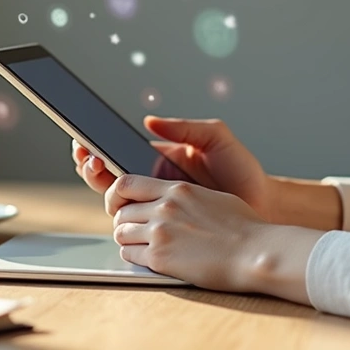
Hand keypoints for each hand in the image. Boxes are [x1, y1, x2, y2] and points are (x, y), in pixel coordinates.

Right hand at [72, 116, 274, 220]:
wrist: (263, 204)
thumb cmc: (242, 171)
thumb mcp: (217, 139)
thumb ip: (185, 127)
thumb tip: (150, 121)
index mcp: (161, 161)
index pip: (122, 154)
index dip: (99, 147)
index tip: (86, 139)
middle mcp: (155, 184)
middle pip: (110, 177)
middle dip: (90, 164)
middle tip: (87, 156)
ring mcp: (158, 207)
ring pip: (116, 200)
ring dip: (98, 184)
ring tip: (94, 168)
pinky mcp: (166, 229)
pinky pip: (136, 225)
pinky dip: (119, 215)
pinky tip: (114, 202)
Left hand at [105, 174, 270, 292]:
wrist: (255, 253)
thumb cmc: (244, 227)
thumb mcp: (212, 196)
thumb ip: (184, 195)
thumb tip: (172, 197)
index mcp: (176, 189)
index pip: (126, 183)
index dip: (116, 194)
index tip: (119, 202)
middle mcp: (164, 208)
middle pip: (120, 210)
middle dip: (123, 221)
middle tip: (133, 229)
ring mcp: (159, 233)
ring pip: (120, 233)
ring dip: (128, 239)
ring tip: (142, 244)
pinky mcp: (160, 258)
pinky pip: (130, 255)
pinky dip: (135, 256)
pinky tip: (150, 258)